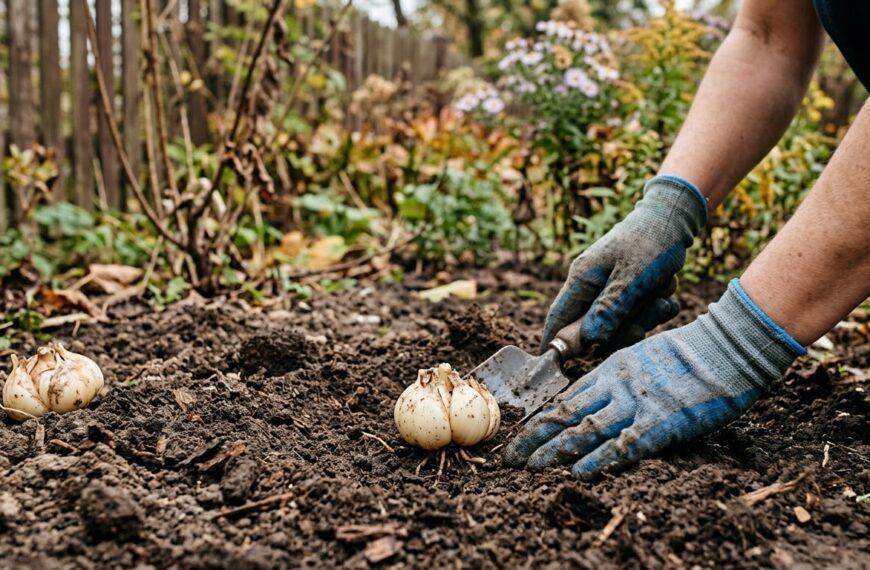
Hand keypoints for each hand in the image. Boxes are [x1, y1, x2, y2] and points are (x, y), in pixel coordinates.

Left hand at [508, 279, 805, 475]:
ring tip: (530, 468)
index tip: (519, 436)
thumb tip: (597, 399)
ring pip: (584, 429)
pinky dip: (598, 459)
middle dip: (534, 438)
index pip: (565, 398)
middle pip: (564, 414)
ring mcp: (636, 404)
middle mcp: (615, 386)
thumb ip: (619, 379)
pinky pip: (623, 444)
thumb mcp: (642, 357)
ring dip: (554, 450)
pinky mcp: (660, 422)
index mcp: (610, 370)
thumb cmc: (690, 354)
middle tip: (509, 458)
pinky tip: (577, 472)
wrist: (726, 349)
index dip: (539, 420)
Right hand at [541, 175, 706, 352]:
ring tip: (663, 292)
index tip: (557, 368)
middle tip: (650, 311)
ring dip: (646, 314)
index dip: (556, 344)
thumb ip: (610, 309)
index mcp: (581, 280)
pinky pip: (638, 315)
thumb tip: (589, 341)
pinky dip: (655, 307)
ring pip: (621, 324)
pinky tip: (666, 291)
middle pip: (595, 329)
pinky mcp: (628, 291)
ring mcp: (609, 289)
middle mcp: (591, 286)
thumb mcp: (633, 277)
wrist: (675, 216)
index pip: (557, 319)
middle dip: (625, 327)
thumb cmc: (651, 241)